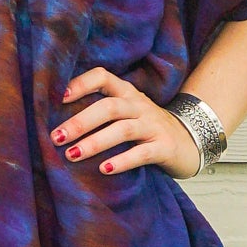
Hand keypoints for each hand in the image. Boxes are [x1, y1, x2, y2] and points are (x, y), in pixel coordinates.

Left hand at [52, 65, 202, 180]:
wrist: (189, 141)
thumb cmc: (145, 127)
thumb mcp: (126, 112)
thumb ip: (101, 110)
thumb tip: (59, 123)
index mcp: (126, 93)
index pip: (103, 76)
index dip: (81, 84)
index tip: (59, 98)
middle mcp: (139, 105)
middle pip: (108, 107)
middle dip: (80, 122)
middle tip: (56, 137)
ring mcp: (153, 125)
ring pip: (123, 130)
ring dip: (95, 142)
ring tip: (73, 155)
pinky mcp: (164, 147)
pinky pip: (142, 153)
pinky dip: (122, 161)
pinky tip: (104, 169)